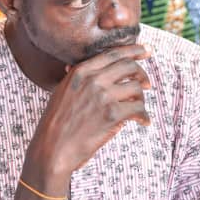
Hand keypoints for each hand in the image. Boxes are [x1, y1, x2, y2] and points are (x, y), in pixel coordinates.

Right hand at [24, 44, 151, 188]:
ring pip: (136, 87)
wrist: (52, 148)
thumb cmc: (56, 123)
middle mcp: (92, 79)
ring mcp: (102, 96)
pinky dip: (144, 116)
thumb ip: (76, 78)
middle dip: (142, 74)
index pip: (113, 54)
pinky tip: (143, 122)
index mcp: (80, 71)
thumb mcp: (62, 92)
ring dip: (141, 98)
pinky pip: (138, 109)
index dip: (133, 50)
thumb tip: (74, 67)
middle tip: (147, 84)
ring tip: (138, 109)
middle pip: (129, 66)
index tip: (147, 50)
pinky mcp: (112, 115)